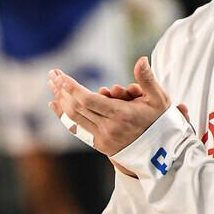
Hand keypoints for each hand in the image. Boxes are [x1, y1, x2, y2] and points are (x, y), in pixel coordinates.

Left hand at [47, 57, 182, 159]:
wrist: (161, 153)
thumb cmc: (161, 122)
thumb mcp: (159, 99)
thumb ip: (147, 79)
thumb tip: (142, 59)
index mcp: (122, 116)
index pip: (89, 101)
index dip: (73, 88)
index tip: (61, 77)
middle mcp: (108, 129)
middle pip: (77, 109)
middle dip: (62, 90)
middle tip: (52, 75)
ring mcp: (102, 139)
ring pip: (73, 119)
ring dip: (61, 101)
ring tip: (52, 86)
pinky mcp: (99, 145)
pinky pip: (76, 128)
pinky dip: (64, 115)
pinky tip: (55, 104)